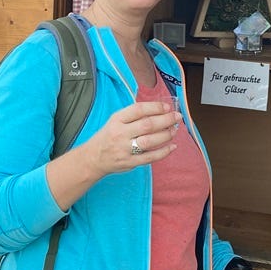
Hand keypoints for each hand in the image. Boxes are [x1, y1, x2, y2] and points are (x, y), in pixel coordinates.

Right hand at [47, 101, 180, 211]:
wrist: (93, 158)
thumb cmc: (108, 136)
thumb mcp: (115, 120)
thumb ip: (133, 116)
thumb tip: (160, 110)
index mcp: (117, 120)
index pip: (138, 110)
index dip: (155, 107)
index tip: (167, 106)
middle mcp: (120, 133)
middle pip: (147, 125)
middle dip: (165, 120)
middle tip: (177, 117)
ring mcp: (125, 149)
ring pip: (149, 141)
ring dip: (165, 135)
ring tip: (174, 130)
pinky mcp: (130, 163)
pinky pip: (150, 157)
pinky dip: (163, 152)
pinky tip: (172, 146)